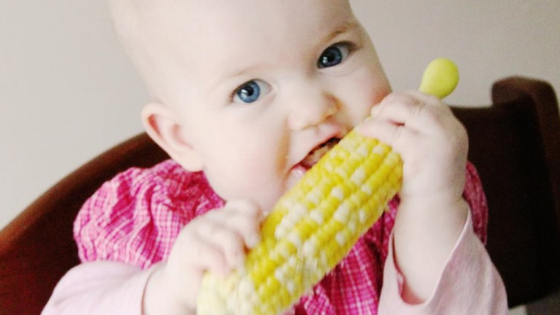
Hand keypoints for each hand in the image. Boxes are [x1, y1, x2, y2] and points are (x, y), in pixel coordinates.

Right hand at [143, 200, 262, 314]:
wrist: (186, 287)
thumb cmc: (218, 270)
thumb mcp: (238, 254)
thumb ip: (251, 243)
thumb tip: (276, 239)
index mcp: (228, 216)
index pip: (246, 206)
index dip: (257, 217)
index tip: (260, 236)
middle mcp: (213, 219)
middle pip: (239, 217)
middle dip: (250, 232)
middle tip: (253, 248)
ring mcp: (198, 230)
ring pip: (223, 233)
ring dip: (235, 251)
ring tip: (238, 266)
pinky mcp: (186, 246)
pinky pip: (207, 250)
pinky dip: (219, 262)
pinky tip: (223, 272)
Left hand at [358, 90, 469, 301]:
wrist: (434, 213)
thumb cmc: (425, 184)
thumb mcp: (427, 152)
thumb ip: (417, 131)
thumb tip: (384, 110)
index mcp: (454, 127)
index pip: (427, 99)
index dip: (403, 99)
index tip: (385, 108)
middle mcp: (451, 129)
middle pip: (416, 101)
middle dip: (391, 104)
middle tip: (373, 115)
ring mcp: (439, 139)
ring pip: (405, 110)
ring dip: (382, 114)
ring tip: (369, 125)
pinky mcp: (421, 151)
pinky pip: (392, 130)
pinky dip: (374, 128)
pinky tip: (363, 133)